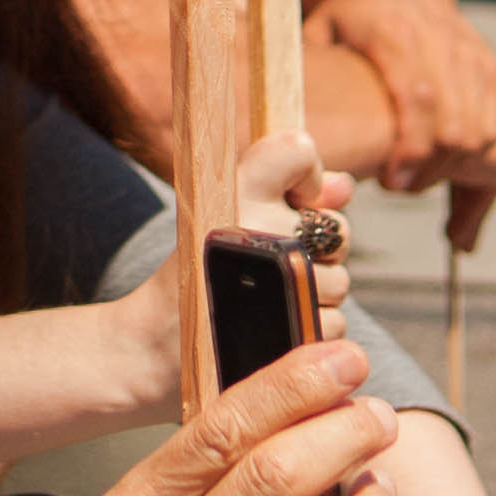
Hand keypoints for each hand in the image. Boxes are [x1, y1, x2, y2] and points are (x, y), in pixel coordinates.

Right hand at [96, 129, 352, 425]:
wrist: (152, 345)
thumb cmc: (197, 278)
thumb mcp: (232, 221)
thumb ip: (293, 198)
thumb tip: (344, 185)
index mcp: (235, 189)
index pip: (296, 149)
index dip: (309, 173)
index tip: (295, 199)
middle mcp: (254, 222)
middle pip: (337, 228)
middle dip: (320, 254)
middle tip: (274, 267)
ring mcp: (273, 274)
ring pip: (339, 282)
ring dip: (314, 298)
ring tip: (265, 302)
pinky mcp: (286, 323)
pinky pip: (333, 323)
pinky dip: (310, 332)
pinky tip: (272, 329)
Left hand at [297, 0, 495, 219]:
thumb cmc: (346, 21)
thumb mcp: (315, 38)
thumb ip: (305, 82)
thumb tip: (301, 141)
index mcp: (394, 29)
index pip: (419, 95)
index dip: (411, 147)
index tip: (393, 181)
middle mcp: (448, 40)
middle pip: (461, 126)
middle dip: (432, 171)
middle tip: (397, 182)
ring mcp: (483, 57)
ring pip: (492, 134)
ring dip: (461, 173)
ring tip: (421, 179)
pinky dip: (494, 167)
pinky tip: (462, 180)